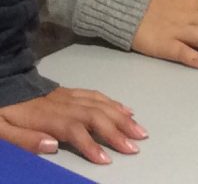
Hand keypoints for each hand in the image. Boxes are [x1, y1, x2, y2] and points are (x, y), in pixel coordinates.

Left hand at [0, 87, 147, 164]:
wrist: (4, 83)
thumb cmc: (3, 111)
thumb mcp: (2, 129)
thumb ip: (26, 139)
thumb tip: (53, 145)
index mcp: (47, 116)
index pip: (76, 130)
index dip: (92, 144)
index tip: (108, 158)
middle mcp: (64, 104)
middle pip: (95, 116)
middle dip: (118, 131)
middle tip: (136, 145)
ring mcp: (70, 96)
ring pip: (100, 105)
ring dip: (122, 117)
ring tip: (139, 130)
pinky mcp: (71, 92)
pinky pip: (96, 95)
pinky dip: (113, 103)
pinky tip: (126, 110)